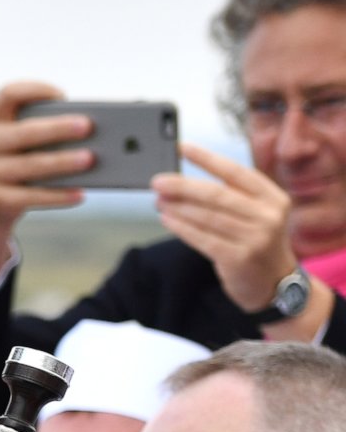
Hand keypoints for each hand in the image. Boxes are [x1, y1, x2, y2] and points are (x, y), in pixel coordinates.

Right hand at [0, 81, 92, 298]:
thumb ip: (44, 126)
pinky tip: (79, 194)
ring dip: (62, 162)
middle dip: (58, 128)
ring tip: (90, 159)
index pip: (9, 93)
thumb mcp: (21, 139)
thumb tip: (89, 128)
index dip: (35, 90)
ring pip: (31, 165)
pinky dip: (57, 196)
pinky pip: (31, 197)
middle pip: (25, 132)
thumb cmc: (18, 161)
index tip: (62, 96)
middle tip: (88, 127)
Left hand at [155, 143, 308, 318]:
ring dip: (178, 208)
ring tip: (158, 200)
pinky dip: (182, 228)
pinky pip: (203, 239)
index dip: (207, 159)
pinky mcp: (239, 258)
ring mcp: (256, 237)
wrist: (274, 283)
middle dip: (183, 186)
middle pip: (217, 194)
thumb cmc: (256, 242)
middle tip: (158, 181)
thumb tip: (182, 183)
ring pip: (208, 217)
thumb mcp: (257, 214)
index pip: (235, 172)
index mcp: (272, 197)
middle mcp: (268, 215)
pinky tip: (167, 219)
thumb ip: (231, 198)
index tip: (182, 148)